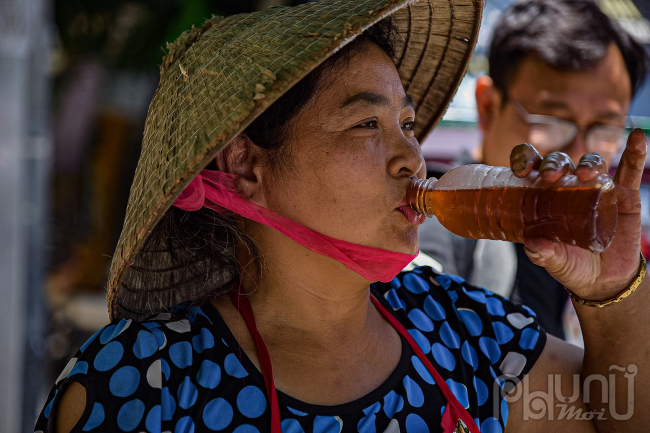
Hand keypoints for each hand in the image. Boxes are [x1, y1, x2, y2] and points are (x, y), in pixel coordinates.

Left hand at [509, 129, 647, 299]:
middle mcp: (569, 186)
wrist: (604, 279)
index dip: (525, 161)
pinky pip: (630, 171)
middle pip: (561, 163)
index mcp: (545, 195)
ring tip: (584, 174)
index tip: (520, 169)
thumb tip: (533, 245)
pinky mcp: (624, 195)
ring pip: (592, 164)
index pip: (532, 168)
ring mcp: (597, 188)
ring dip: (588, 163)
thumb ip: (543, 254)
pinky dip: (635, 152)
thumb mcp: (553, 261)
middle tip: (549, 176)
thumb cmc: (571, 264)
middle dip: (553, 164)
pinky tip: (637, 137)